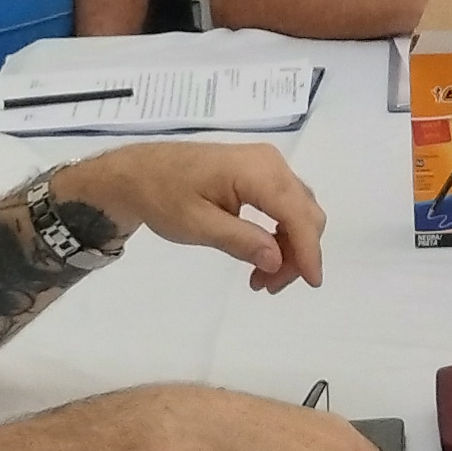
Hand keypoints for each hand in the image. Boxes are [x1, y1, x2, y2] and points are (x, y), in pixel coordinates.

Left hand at [90, 142, 327, 292]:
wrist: (139, 172)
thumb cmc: (162, 196)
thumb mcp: (196, 224)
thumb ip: (240, 241)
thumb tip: (277, 260)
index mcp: (256, 171)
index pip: (297, 213)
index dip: (308, 250)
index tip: (312, 282)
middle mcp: (270, 163)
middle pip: (304, 213)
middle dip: (296, 254)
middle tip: (267, 286)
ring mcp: (267, 166)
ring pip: (298, 212)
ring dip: (289, 247)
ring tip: (261, 278)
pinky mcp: (260, 173)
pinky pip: (284, 205)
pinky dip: (280, 234)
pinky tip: (262, 256)